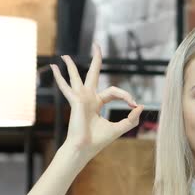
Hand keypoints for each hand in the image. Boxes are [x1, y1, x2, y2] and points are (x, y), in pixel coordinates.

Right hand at [50, 44, 143, 160]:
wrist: (85, 149)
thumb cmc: (99, 141)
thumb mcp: (120, 128)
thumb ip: (131, 118)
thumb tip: (140, 106)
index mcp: (98, 103)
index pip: (113, 91)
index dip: (126, 95)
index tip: (133, 104)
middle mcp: (88, 98)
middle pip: (93, 74)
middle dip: (96, 59)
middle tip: (97, 45)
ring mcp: (80, 98)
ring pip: (76, 77)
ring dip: (71, 66)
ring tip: (64, 55)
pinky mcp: (76, 101)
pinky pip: (67, 87)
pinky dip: (59, 78)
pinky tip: (53, 67)